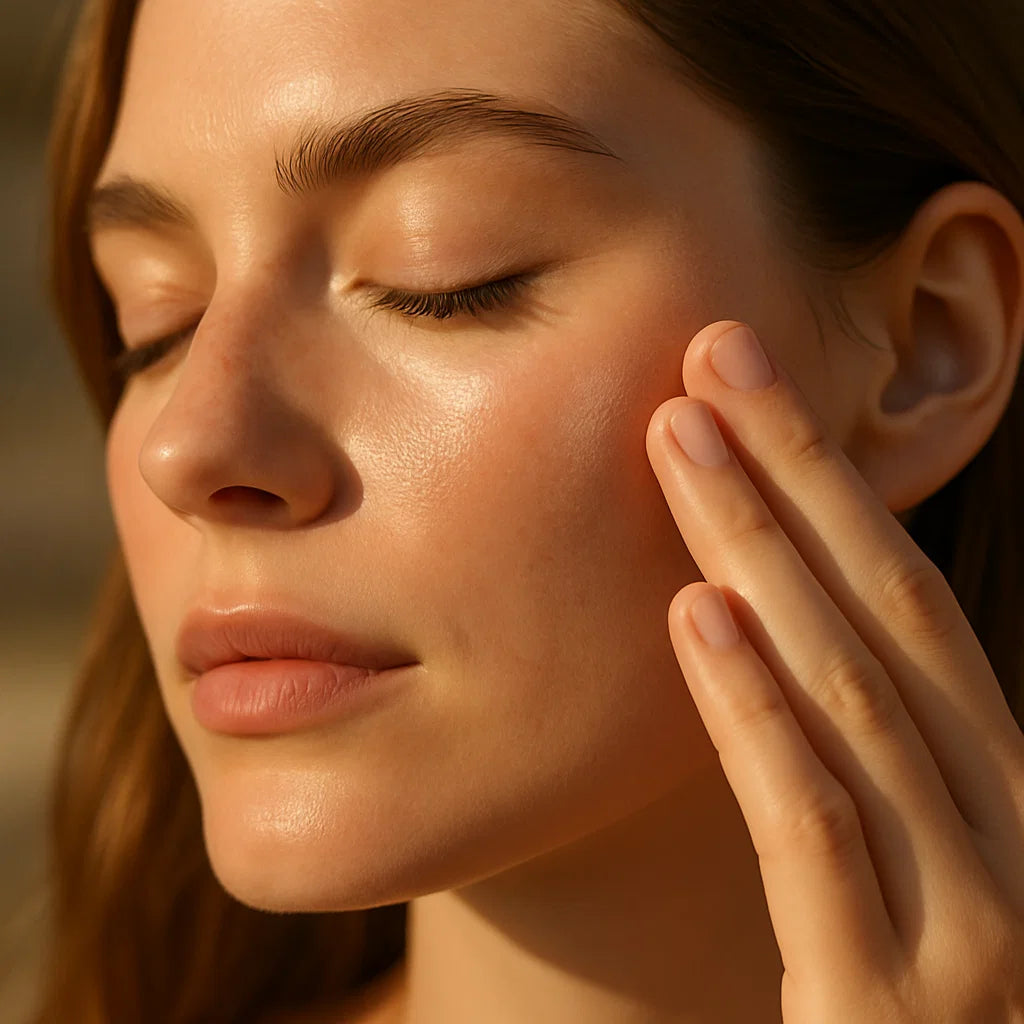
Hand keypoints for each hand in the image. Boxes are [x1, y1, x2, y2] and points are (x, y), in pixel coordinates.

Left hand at [646, 321, 1023, 1022]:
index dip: (832, 484)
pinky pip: (817, 829)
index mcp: (999, 795)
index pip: (907, 606)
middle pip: (889, 615)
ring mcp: (972, 931)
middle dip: (799, 474)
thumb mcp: (900, 871)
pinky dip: (759, 713)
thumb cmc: (903, 1007)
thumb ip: (861, 766)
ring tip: (686, 438)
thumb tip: (770, 617)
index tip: (745, 383)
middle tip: (714, 354)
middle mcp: (1008, 841)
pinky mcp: (887, 1010)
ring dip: (762, 550)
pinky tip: (697, 612)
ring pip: (852, 695)